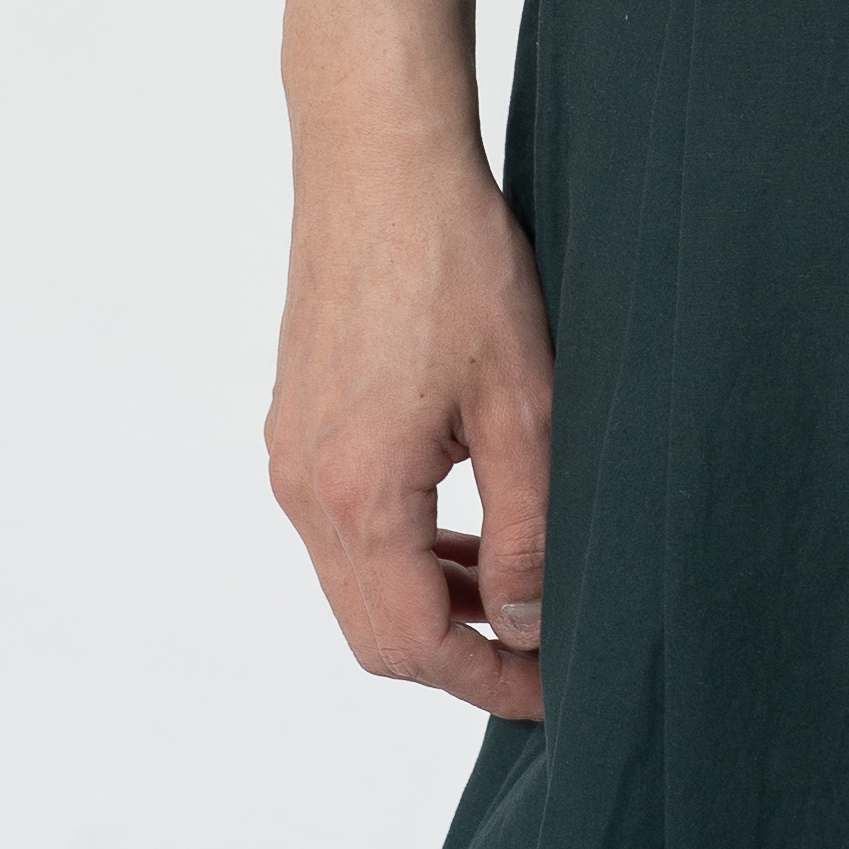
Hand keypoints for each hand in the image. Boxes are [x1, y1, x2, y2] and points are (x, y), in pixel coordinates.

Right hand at [265, 136, 553, 719]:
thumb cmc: (457, 264)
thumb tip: (527, 622)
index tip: (557, 687)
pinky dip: (406, 547)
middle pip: (374, 629)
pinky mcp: (298, 422)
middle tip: (544, 652)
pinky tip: (468, 526)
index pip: (412, 644)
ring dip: (434, 600)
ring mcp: (291, 454)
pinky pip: (347, 523)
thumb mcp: (524, 401)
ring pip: (358, 578)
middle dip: (460, 655)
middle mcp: (304, 488)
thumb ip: (528, 525)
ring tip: (519, 591)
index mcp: (357, 495)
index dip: (489, 681)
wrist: (380, 162)